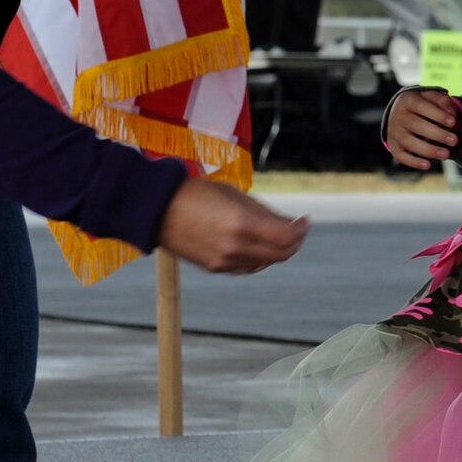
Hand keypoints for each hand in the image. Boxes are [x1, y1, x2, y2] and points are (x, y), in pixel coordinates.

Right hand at [156, 177, 308, 274]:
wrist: (157, 209)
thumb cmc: (197, 193)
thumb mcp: (234, 195)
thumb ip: (263, 212)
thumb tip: (289, 224)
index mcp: (242, 223)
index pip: (286, 237)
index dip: (301, 230)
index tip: (304, 220)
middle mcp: (235, 246)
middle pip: (280, 255)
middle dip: (293, 242)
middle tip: (297, 230)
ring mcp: (224, 261)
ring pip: (264, 263)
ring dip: (276, 251)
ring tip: (278, 235)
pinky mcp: (215, 268)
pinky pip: (246, 267)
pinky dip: (258, 258)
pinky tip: (256, 244)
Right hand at [384, 88, 461, 171]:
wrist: (401, 112)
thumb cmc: (422, 106)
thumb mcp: (431, 97)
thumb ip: (442, 101)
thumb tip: (452, 113)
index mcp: (407, 100)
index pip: (421, 106)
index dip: (437, 115)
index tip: (453, 122)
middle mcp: (398, 115)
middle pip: (416, 125)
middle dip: (437, 134)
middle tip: (454, 140)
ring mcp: (394, 131)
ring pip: (409, 142)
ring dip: (428, 150)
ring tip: (445, 154)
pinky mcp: (393, 145)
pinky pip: (401, 155)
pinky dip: (413, 162)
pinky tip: (427, 165)